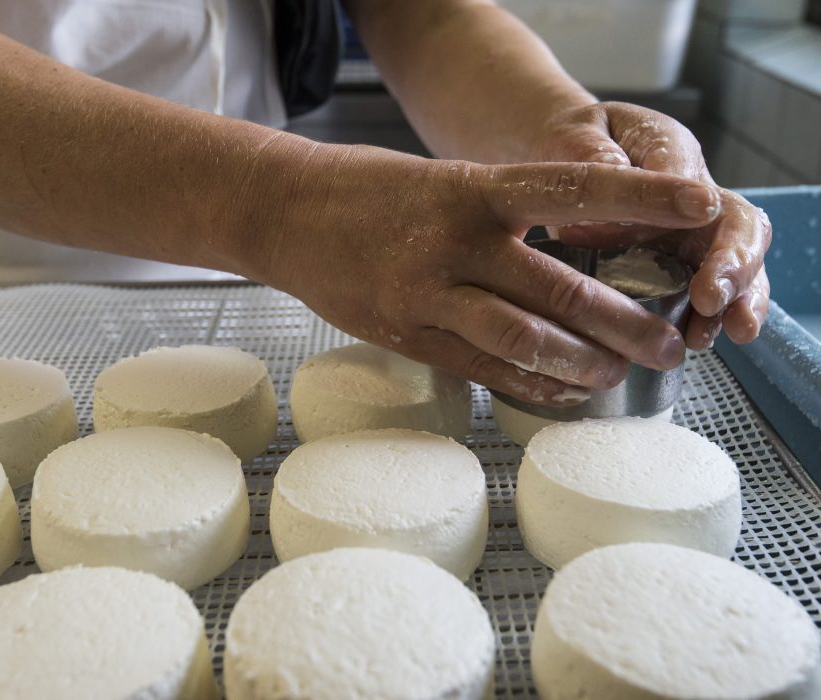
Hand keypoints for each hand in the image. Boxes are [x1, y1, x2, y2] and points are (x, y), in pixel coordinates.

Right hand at [262, 142, 720, 404]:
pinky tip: (562, 395)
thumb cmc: (371, 191)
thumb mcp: (444, 180)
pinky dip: (531, 386)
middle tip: (668, 344)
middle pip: (562, 292)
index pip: (575, 190)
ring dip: (584, 365)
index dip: (643, 200)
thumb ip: (503, 217)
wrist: (286, 214)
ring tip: (618, 376)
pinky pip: (482, 370)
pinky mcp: (406, 335)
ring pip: (525, 341)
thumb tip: (572, 263)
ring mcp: (428, 294)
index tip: (699, 207)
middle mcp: (456, 243)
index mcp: (473, 189)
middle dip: (628, 324)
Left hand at [532, 101, 770, 348]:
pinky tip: (696, 340)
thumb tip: (619, 175)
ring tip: (726, 331)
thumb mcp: (574, 135)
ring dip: (735, 301)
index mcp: (670, 152)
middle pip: (735, 227)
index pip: (690, 178)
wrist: (556, 158)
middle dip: (734, 262)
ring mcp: (685, 237)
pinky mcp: (672, 270)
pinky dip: (705, 320)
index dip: (688, 201)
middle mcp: (690, 198)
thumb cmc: (570, 141)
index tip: (682, 215)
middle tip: (712, 296)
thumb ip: (593, 154)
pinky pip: (700, 297)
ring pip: (730, 268)